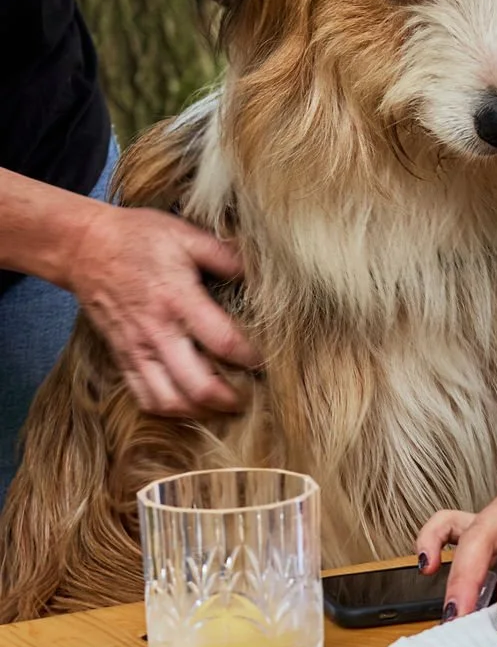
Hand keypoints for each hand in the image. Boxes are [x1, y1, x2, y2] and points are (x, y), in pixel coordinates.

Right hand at [65, 201, 259, 415]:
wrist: (83, 247)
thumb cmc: (138, 238)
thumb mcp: (185, 234)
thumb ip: (224, 255)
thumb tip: (257, 272)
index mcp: (178, 298)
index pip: (223, 342)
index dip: (250, 358)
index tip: (263, 361)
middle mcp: (157, 331)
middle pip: (197, 385)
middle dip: (229, 399)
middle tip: (249, 397)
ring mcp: (137, 349)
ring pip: (169, 401)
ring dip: (200, 412)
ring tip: (221, 406)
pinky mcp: (122, 357)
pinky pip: (144, 397)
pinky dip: (169, 409)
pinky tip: (188, 403)